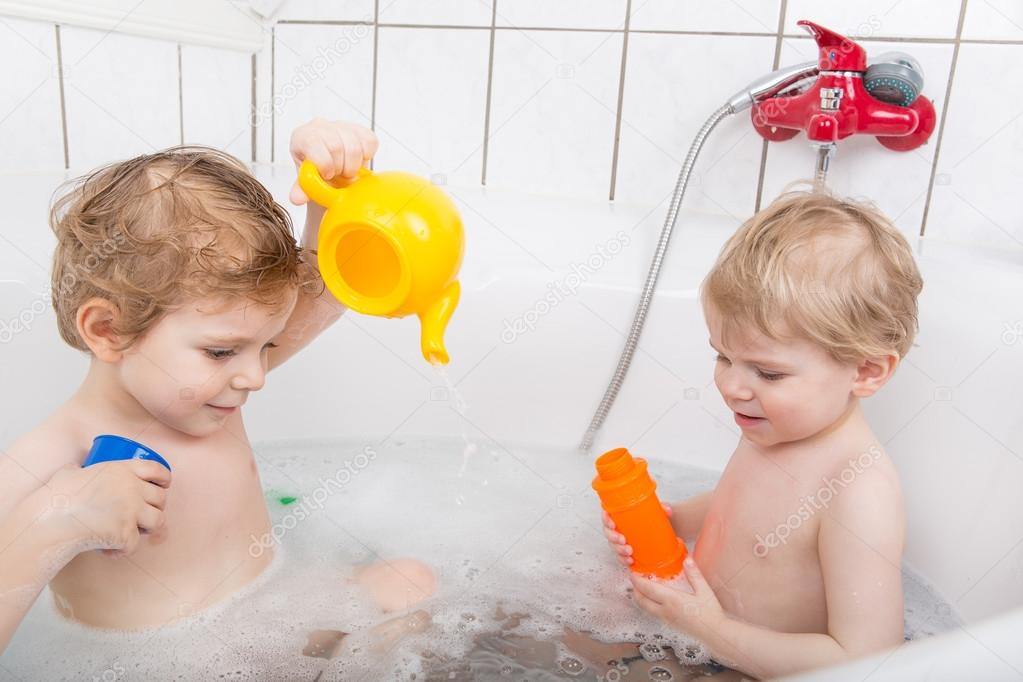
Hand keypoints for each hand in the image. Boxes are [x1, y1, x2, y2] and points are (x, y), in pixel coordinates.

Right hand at [42, 460, 170, 555]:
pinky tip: (108, 550)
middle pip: (161, 498)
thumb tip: (76, 470)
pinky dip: (123, 550)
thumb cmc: (56, 496)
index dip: (164, 479)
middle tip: (141, 514)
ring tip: (131, 531)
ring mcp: (132, 511)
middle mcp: (133, 488)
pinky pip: (135, 544)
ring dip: (146, 528)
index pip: (157, 470)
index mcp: (123, 469)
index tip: (163, 485)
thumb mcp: (70, 473)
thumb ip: (81, 470)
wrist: (50, 520)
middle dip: (155, 507)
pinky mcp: (127, 533)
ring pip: (158, 521)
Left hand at [289, 118, 378, 204]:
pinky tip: (357, 162)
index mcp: (302, 137)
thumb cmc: (317, 176)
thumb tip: (298, 198)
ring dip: (353, 166)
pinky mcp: (360, 130)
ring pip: (354, 146)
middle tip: (338, 176)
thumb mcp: (308, 183)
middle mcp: (321, 127)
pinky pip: (370, 142)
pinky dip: (367, 157)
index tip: (328, 175)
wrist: (332, 174)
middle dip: (340, 168)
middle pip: (336, 146)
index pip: (313, 143)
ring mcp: (341, 126)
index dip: (324, 163)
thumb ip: (303, 189)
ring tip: (346, 171)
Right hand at [602, 503, 671, 566]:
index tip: (612, 524)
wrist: (655, 528)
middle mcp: (616, 528)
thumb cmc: (648, 517)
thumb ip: (660, 508)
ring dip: (619, 549)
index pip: (607, 515)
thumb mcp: (654, 510)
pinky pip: (620, 556)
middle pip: (608, 532)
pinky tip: (630, 560)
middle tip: (623, 539)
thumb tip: (668, 511)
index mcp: (618, 515)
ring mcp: (619, 540)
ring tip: (629, 551)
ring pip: (613, 546)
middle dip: (614, 537)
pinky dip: (624, 559)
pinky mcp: (624, 550)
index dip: (606, 519)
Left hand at [630, 557, 725, 639]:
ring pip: (646, 608)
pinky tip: (653, 600)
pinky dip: (648, 605)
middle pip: (642, 600)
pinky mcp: (670, 624)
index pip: (648, 589)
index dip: (638, 581)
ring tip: (640, 589)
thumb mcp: (704, 591)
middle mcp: (666, 610)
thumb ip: (694, 575)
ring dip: (640, 598)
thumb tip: (687, 560)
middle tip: (633, 580)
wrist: (715, 634)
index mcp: (672, 600)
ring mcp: (667, 619)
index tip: (632, 573)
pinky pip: (653, 613)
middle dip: (635, 590)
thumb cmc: (711, 613)